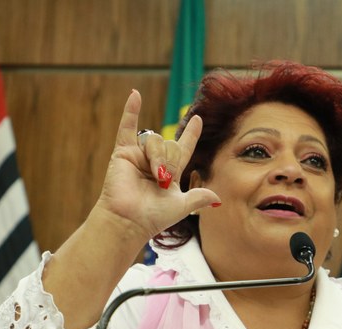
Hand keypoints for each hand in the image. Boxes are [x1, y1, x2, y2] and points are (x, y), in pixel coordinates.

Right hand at [95, 90, 219, 241]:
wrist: (129, 220)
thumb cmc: (154, 217)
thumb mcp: (182, 206)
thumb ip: (199, 198)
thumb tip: (218, 199)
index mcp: (170, 173)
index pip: (183, 148)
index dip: (190, 135)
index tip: (197, 120)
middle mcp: (155, 162)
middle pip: (171, 145)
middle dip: (171, 162)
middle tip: (163, 180)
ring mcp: (139, 156)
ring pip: (156, 141)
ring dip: (158, 157)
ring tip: (154, 175)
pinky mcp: (123, 153)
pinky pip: (127, 128)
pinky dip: (131, 111)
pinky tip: (135, 95)